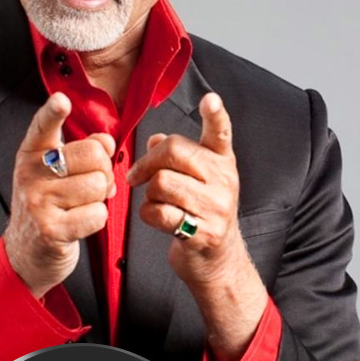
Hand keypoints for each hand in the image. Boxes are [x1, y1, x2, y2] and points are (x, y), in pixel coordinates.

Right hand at [3, 92, 115, 298]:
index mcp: (32, 154)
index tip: (61, 100)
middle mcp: (31, 175)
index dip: (53, 112)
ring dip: (100, 197)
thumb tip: (106, 140)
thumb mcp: (54, 172)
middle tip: (91, 184)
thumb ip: (81, 150)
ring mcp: (38, 202)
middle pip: (92, 155)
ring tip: (82, 204)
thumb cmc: (47, 205)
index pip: (42, 126)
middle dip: (103, 170)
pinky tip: (80, 222)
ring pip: (98, 185)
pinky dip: (97, 219)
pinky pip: (97, 214)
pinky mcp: (51, 230)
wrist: (27, 251)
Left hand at [126, 92, 266, 359]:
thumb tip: (155, 139)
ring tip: (155, 202)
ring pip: (162, 183)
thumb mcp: (194, 182)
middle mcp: (224, 181)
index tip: (210, 98)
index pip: (221, 133)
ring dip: (148, 194)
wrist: (217, 262)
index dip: (215, 115)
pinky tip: (157, 219)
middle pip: (174, 152)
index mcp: (222, 162)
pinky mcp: (204, 233)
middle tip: (135, 176)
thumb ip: (175, 158)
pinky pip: (159, 213)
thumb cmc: (198, 214)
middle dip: (146, 163)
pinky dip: (148, 215)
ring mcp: (217, 208)